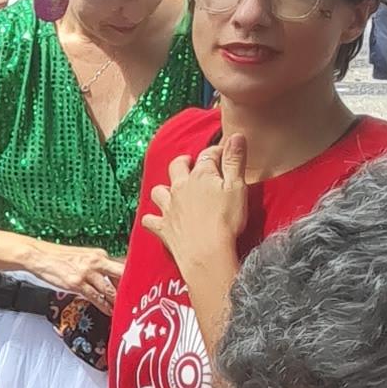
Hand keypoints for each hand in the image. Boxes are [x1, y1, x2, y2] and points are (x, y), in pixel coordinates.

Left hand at [146, 140, 245, 283]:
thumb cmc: (226, 220)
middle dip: (183, 162)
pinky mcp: (163, 227)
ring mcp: (169, 208)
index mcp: (200, 176)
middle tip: (190, 162)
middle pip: (176, 167)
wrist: (206, 252)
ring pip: (158, 191)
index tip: (225, 153)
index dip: (217, 152)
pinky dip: (152, 218)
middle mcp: (180, 188)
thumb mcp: (237, 187)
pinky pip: (149, 220)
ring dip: (164, 189)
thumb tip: (236, 135)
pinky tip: (155, 219)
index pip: (207, 155)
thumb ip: (235, 161)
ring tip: (171, 191)